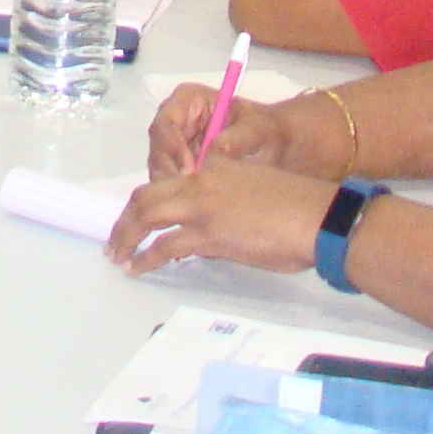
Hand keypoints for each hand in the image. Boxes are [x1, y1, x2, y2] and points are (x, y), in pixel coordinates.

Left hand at [106, 153, 335, 276]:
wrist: (317, 216)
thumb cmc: (298, 206)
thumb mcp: (257, 190)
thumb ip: (230, 202)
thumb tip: (214, 232)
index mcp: (216, 165)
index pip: (171, 181)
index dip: (151, 200)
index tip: (142, 217)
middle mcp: (201, 181)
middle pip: (146, 196)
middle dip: (125, 218)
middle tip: (115, 238)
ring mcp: (201, 207)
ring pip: (146, 217)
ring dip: (126, 238)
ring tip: (117, 255)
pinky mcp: (207, 234)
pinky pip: (165, 247)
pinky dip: (146, 258)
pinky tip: (138, 268)